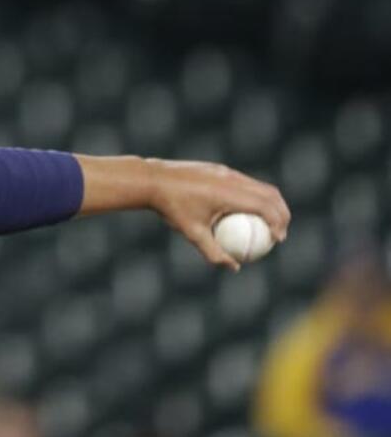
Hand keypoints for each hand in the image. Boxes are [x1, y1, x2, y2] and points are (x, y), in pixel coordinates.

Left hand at [148, 159, 289, 271]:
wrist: (153, 179)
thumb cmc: (172, 208)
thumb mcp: (192, 233)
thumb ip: (213, 252)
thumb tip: (233, 267)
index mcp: (229, 193)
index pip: (265, 206)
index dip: (278, 222)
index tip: (279, 239)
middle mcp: (232, 179)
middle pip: (270, 194)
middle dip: (282, 213)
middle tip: (281, 233)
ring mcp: (227, 172)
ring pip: (259, 186)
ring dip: (270, 203)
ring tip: (269, 224)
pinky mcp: (221, 169)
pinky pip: (245, 183)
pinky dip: (254, 196)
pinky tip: (247, 213)